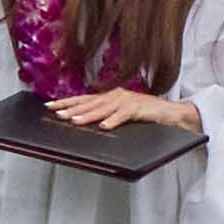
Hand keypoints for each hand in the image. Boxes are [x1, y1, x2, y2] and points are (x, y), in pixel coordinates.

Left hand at [46, 90, 199, 133]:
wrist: (173, 113)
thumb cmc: (147, 115)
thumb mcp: (123, 115)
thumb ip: (106, 116)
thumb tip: (86, 123)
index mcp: (111, 97)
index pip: (84, 99)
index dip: (67, 102)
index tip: (50, 105)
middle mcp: (116, 96)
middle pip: (89, 102)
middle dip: (71, 108)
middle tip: (56, 113)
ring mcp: (128, 101)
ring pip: (103, 108)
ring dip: (88, 115)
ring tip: (74, 121)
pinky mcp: (140, 108)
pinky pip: (124, 115)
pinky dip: (114, 121)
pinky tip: (104, 126)